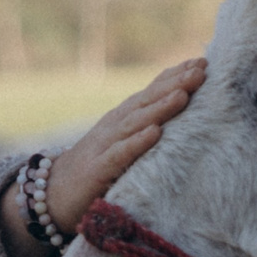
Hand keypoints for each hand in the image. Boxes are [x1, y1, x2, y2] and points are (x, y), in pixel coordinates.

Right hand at [0, 58, 203, 256]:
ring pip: (136, 122)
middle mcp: (115, 125)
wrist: (54, 193)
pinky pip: (120, 154)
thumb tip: (184, 113)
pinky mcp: (98, 169)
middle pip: (148, 100)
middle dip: (175, 83)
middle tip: (202, 69)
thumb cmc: (98, 167)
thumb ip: (147, 127)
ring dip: (160, 107)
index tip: (202, 62)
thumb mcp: (125, 142)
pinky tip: (155, 133)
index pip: (152, 91)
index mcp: (124, 118)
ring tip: (183, 94)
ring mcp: (105, 145)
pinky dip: (137, 143)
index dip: (175, 76)